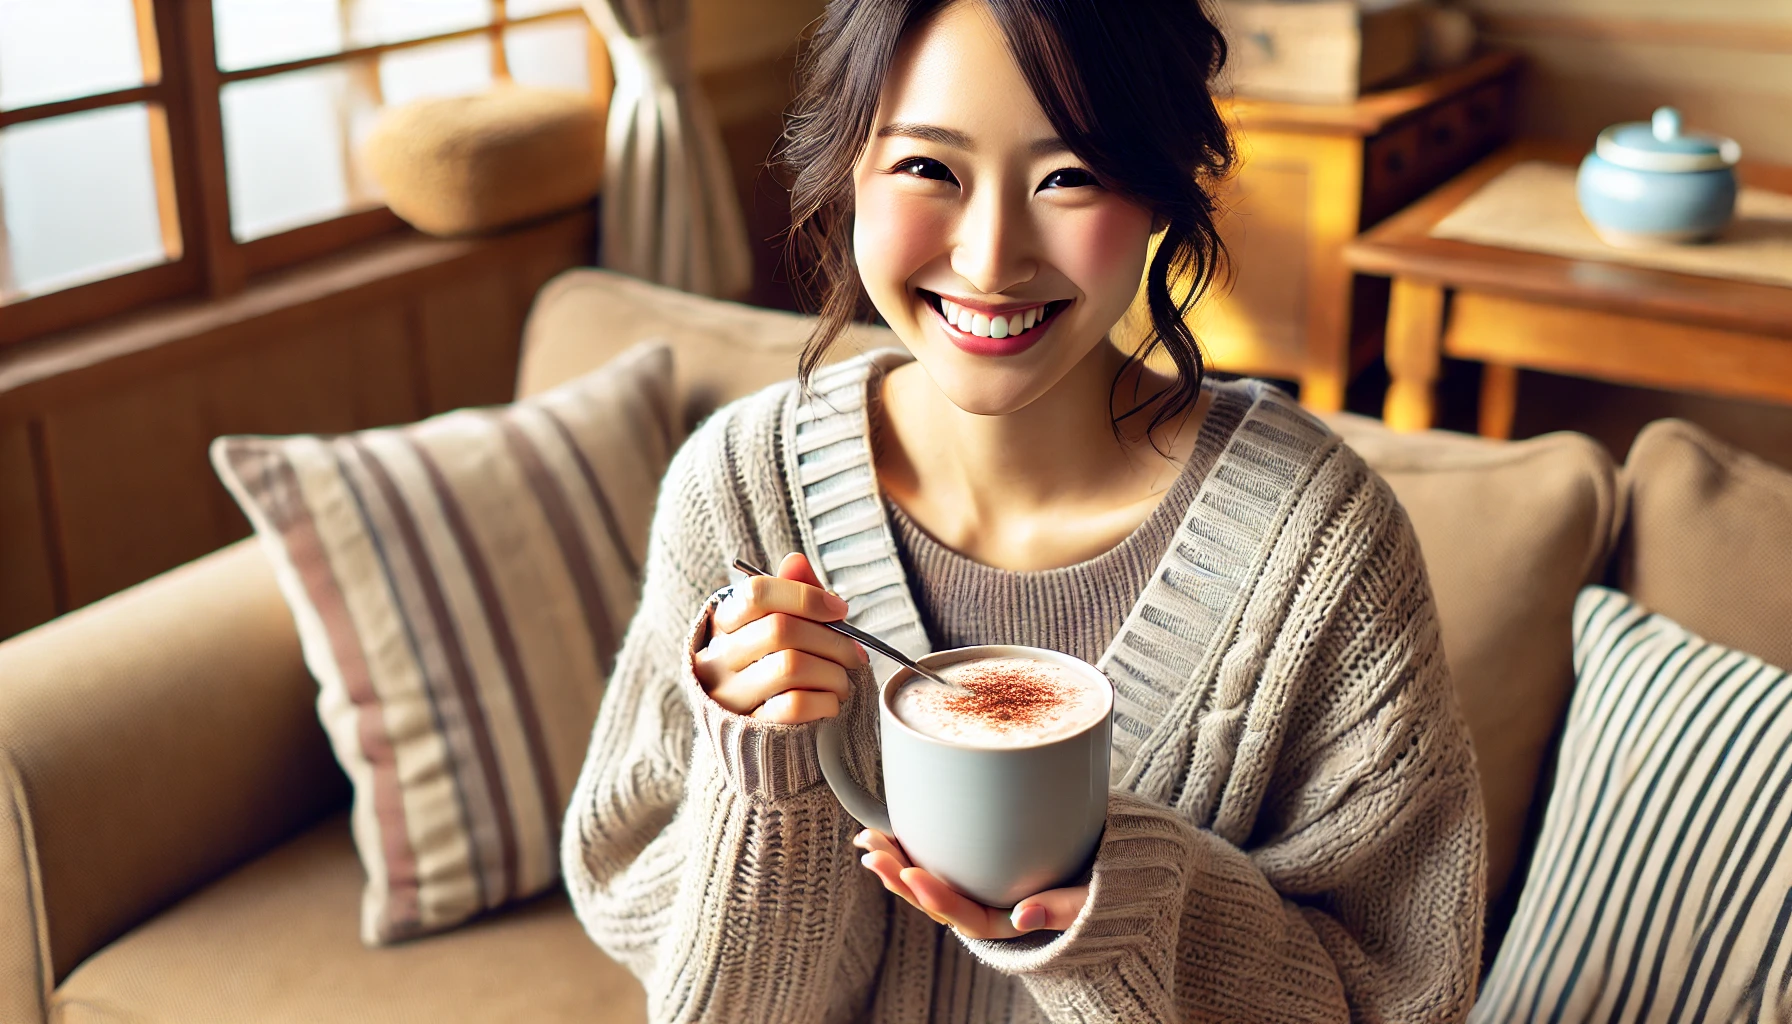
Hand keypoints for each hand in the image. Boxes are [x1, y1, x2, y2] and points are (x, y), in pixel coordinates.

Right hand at [692, 552, 867, 723]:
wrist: (752, 737)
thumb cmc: (770, 669)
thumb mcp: (776, 628)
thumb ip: (791, 596)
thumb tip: (795, 561)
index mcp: (724, 624)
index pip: (757, 593)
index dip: (805, 596)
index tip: (839, 609)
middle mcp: (718, 657)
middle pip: (780, 629)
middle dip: (832, 639)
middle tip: (855, 653)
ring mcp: (730, 695)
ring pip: (791, 666)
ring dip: (833, 672)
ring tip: (844, 680)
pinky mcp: (749, 727)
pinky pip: (794, 705)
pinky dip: (825, 700)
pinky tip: (831, 701)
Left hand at [854, 829, 1088, 938]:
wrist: (1111, 875)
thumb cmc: (1099, 886)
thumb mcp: (1089, 900)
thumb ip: (1060, 908)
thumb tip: (1023, 914)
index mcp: (1010, 921)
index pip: (966, 916)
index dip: (936, 899)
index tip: (912, 876)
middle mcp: (988, 907)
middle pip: (936, 901)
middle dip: (900, 876)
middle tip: (872, 851)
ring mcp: (979, 887)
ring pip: (930, 883)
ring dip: (897, 863)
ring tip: (868, 841)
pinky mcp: (977, 866)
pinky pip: (939, 864)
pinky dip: (913, 849)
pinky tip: (892, 833)